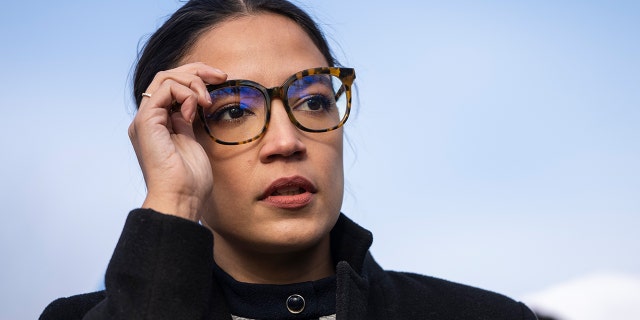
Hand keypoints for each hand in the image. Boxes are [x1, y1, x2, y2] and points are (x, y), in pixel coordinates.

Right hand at [128, 62, 226, 220]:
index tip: (222, 80)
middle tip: (222, 75)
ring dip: (194, 82)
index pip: (172, 86)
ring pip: (165, 78)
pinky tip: (197, 110)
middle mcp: (148, 119)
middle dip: (197, 70)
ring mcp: (145, 120)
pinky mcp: (146, 122)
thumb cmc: (191, 181)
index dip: (197, 77)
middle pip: (167, 76)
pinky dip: (186, 93)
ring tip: (208, 102)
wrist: (181, 199)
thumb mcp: (193, 143)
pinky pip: (166, 89)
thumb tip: (197, 104)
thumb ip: (190, 122)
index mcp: (158, 124)